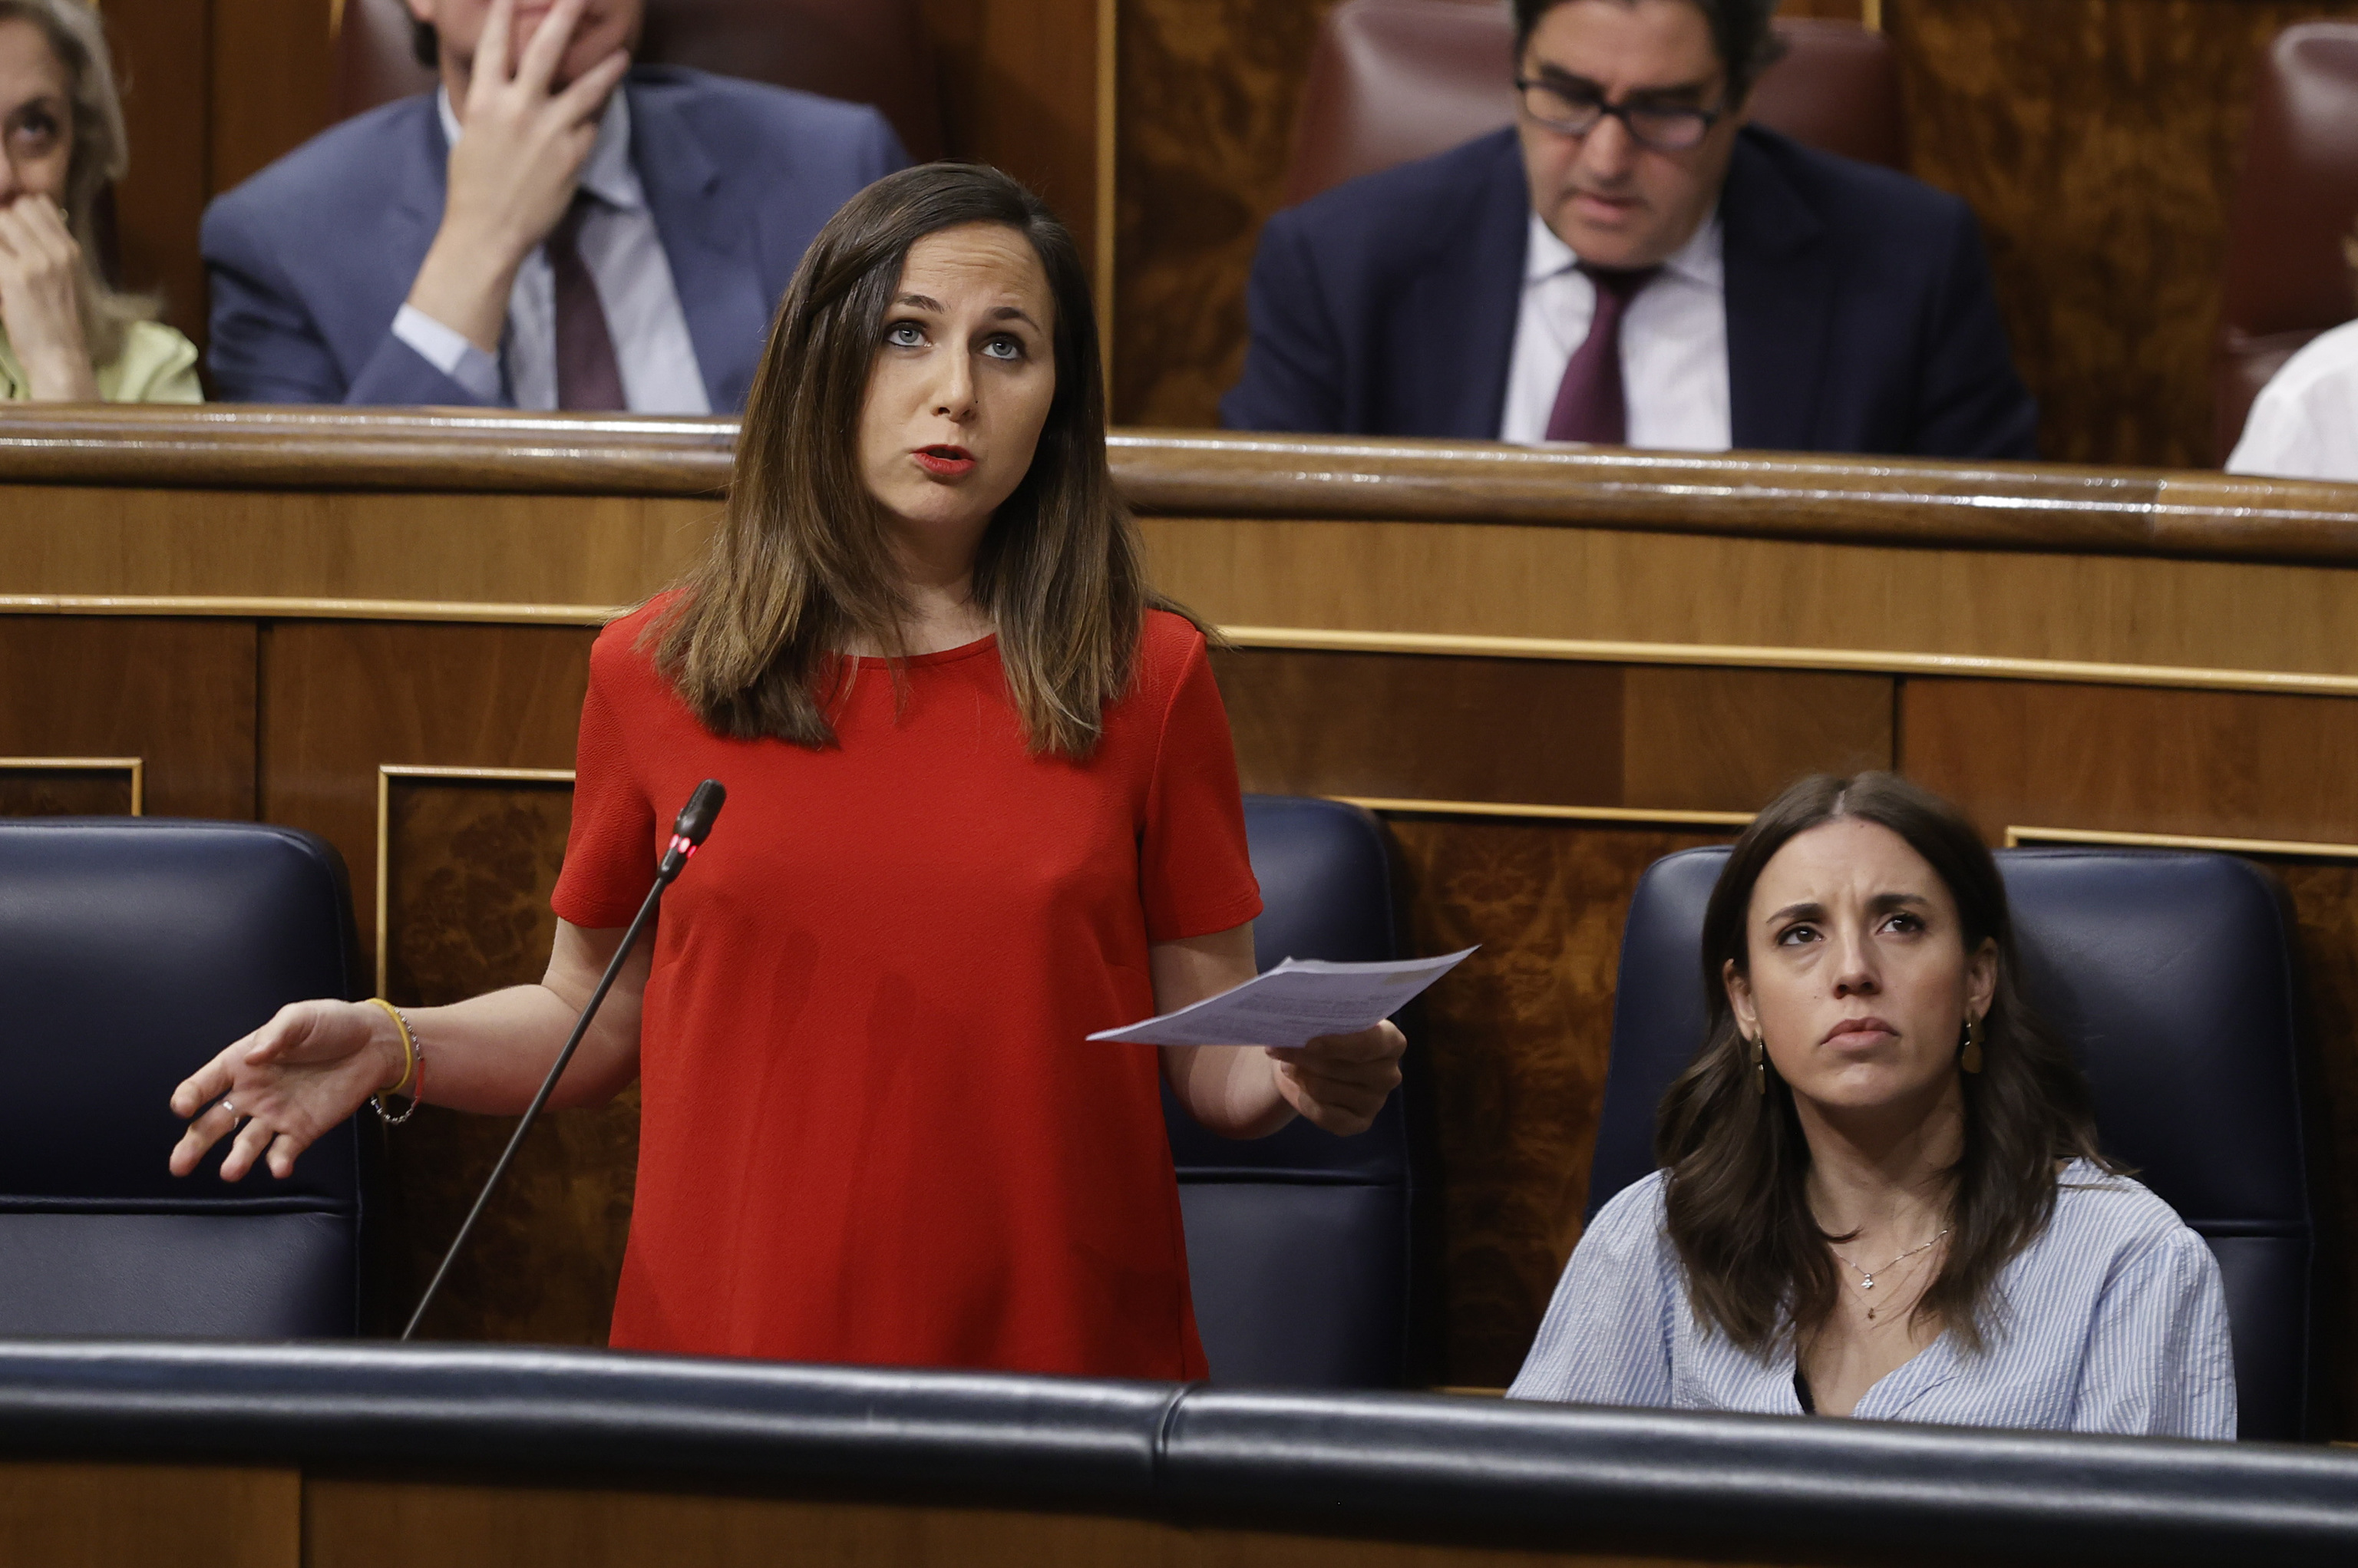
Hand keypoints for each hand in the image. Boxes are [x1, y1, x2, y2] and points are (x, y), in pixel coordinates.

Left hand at [0, 195, 96, 400]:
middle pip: (16, 208)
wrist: (58, 356)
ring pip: (1, 220)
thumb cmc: (55, 320)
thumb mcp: (62, 278)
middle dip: (1, 220)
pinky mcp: (15, 277)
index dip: (16, 210)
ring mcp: (38, 263)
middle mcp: (58, 251)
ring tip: (2, 262)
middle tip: (2, 249)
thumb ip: (45, 248)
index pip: (38, 202)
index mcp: (70, 249)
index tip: (7, 230)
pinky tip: (0, 277)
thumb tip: (13, 218)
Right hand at [168, 1000, 408, 1181]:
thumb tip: (253, 1056)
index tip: (183, 1108)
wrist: (373, 1043)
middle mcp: (252, 1094)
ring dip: (237, 1158)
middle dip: (194, 1143)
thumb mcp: (300, 1018)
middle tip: (179, 1166)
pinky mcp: (301, 1130)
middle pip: (215, 1123)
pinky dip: (279, 1161)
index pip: (205, 1084)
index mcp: (242, 1064)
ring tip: (231, 1172)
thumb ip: (276, 1035)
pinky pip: (284, 1150)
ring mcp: (275, 1115)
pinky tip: (279, 1168)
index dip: (190, 1096)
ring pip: (246, 1143)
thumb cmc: (331, 1024)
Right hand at [406, 0, 630, 351]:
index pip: (494, 45)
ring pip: (585, 88)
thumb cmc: (472, 186)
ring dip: (606, 69)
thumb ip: (491, 104)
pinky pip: (590, 126)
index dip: (502, 14)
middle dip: (563, 17)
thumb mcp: (471, 134)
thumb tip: (502, 86)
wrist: (488, 231)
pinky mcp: (573, 154)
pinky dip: (597, 116)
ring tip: (622, 53)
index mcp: (485, 100)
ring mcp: (550, 130)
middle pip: (545, 51)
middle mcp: (518, 108)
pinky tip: (607, 107)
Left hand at [1269, 1020, 1406, 1135]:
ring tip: (1287, 1065)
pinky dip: (1303, 1100)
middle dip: (1304, 1058)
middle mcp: (1389, 1074)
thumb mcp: (1325, 1020)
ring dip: (1299, 1076)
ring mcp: (1376, 1102)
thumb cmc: (1324, 1033)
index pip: (1368, 1044)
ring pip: (1325, 1089)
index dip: (1337, 1044)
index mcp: (1391, 1041)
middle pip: (1340, 1068)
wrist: (1313, 1063)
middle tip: (1277, 1049)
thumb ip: (1320, 1018)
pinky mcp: (1360, 1123)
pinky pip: (1323, 1115)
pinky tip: (1295, 1087)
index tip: (1308, 1042)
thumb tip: (1292, 1019)